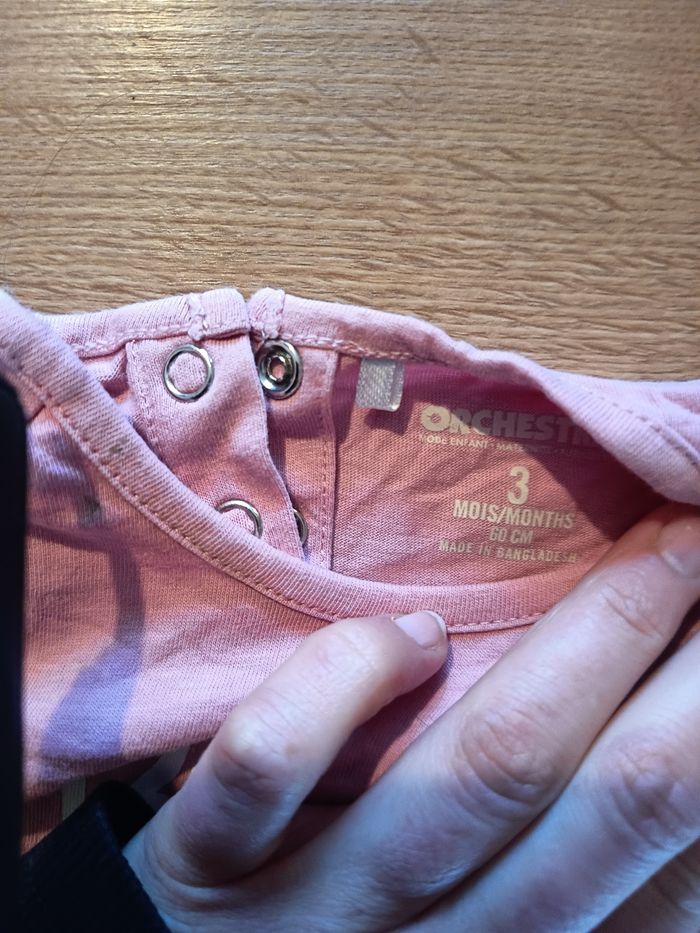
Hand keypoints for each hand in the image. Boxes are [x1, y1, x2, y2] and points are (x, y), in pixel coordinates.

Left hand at [123, 504, 699, 931]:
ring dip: (583, 645)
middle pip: (605, 800)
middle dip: (669, 658)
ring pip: (475, 774)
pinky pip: (271, 763)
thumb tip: (654, 726)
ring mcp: (316, 914)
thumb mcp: (489, 914)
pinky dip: (347, 679)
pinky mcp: (204, 865)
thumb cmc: (378, 929)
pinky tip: (409, 633)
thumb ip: (565, 854)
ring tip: (651, 551)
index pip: (662, 848)